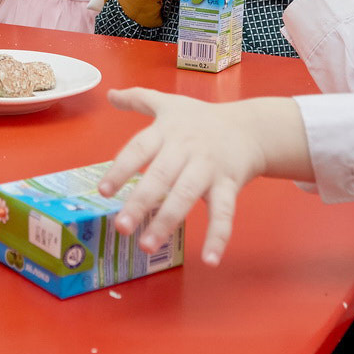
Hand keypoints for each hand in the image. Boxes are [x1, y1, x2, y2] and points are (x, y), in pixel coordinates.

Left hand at [98, 91, 304, 264]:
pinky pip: (224, 212)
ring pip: (187, 196)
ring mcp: (209, 168)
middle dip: (140, 202)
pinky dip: (219, 237)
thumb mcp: (170, 104)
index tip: (104, 191)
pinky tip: (210, 260)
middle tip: (122, 227)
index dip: (121, 169)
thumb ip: (139, 99)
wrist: (250, 126)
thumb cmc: (202, 119)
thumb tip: (110, 93)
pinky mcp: (229, 184)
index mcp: (167, 131)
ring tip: (147, 246)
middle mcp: (186, 149)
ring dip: (167, 221)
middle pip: (161, 176)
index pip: (139, 149)